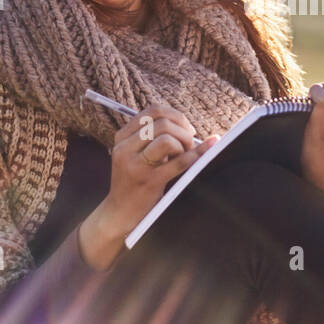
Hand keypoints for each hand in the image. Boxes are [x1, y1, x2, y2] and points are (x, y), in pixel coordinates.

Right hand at [105, 102, 220, 234]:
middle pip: (162, 123)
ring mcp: (135, 164)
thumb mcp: (135, 154)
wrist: (119, 212)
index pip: (152, 111)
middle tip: (189, 145)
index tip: (185, 129)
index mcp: (122, 137)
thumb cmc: (134, 180)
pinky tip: (204, 153)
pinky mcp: (148, 181)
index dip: (175, 116)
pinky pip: (178, 162)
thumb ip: (152, 137)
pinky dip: (195, 155)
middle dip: (183, 131)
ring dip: (185, 144)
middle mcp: (125, 148)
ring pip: (167, 138)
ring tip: (185, 155)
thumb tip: (185, 124)